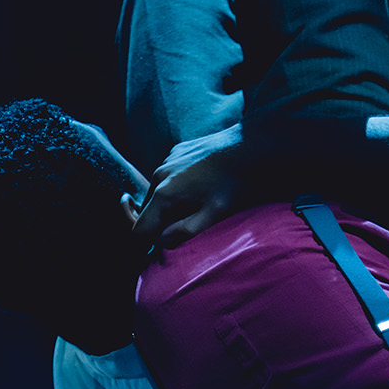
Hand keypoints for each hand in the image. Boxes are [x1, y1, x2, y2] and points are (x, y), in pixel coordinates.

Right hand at [134, 124, 246, 246]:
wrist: (249, 145)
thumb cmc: (235, 183)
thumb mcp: (214, 214)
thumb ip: (185, 231)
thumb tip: (162, 241)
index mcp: (165, 195)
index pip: (139, 229)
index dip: (150, 242)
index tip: (168, 243)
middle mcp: (159, 175)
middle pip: (147, 212)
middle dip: (160, 223)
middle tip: (189, 224)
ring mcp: (167, 160)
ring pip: (157, 193)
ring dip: (169, 205)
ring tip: (198, 203)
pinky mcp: (176, 151)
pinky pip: (168, 176)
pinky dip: (176, 186)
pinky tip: (200, 185)